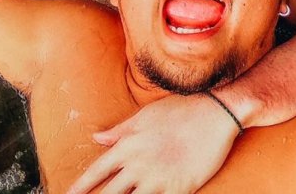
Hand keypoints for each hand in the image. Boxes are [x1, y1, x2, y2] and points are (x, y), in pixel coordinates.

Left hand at [65, 92, 239, 193]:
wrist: (214, 111)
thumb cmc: (179, 110)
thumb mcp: (144, 116)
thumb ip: (119, 131)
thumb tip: (96, 137)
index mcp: (128, 145)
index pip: (97, 171)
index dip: (81, 187)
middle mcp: (139, 163)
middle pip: (109, 193)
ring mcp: (158, 178)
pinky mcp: (179, 188)